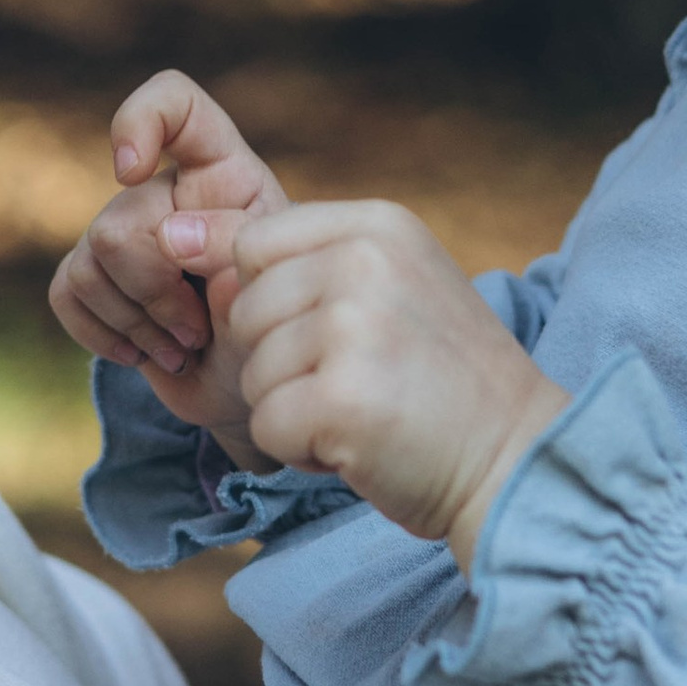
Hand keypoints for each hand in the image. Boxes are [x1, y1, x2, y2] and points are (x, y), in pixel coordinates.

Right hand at [48, 71, 288, 458]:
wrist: (250, 386)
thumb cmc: (276, 324)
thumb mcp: (276, 283)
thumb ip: (233, 246)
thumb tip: (167, 235)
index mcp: (222, 173)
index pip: (173, 102)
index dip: (140, 121)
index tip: (132, 170)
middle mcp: (165, 192)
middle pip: (120, 222)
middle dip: (155, 291)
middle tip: (199, 329)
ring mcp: (123, 232)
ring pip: (90, 262)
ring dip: (137, 322)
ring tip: (183, 346)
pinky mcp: (93, 277)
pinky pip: (66, 293)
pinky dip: (102, 334)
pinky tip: (142, 352)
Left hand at [223, 201, 569, 569]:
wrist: (516, 461)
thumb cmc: (441, 380)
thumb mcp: (386, 287)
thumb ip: (295, 260)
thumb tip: (169, 234)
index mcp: (377, 225)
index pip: (255, 245)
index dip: (274, 304)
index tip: (334, 338)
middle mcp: (365, 263)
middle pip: (244, 311)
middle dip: (282, 363)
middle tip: (359, 382)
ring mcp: (354, 328)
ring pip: (251, 373)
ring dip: (294, 409)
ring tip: (365, 412)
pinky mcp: (341, 399)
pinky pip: (265, 426)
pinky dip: (301, 451)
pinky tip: (359, 445)